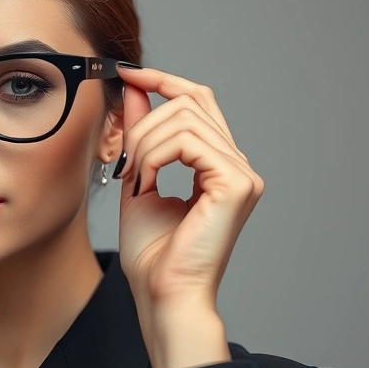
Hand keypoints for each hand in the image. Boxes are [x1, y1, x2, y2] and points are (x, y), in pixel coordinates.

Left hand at [113, 64, 264, 367]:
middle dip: (144, 122)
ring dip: (145, 144)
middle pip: (189, 102)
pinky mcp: (237, 184)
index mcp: (219, 163)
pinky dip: (156, 157)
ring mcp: (242, 174)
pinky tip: (147, 185)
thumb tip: (133, 87)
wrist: (162, 292)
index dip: (163, 80)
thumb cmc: (152, 251)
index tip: (127, 75)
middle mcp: (237, 165)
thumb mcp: (138, 176)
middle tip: (126, 163)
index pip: (198, 99)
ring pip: (185, 118)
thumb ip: (140, 131)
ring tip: (136, 179)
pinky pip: (189, 141)